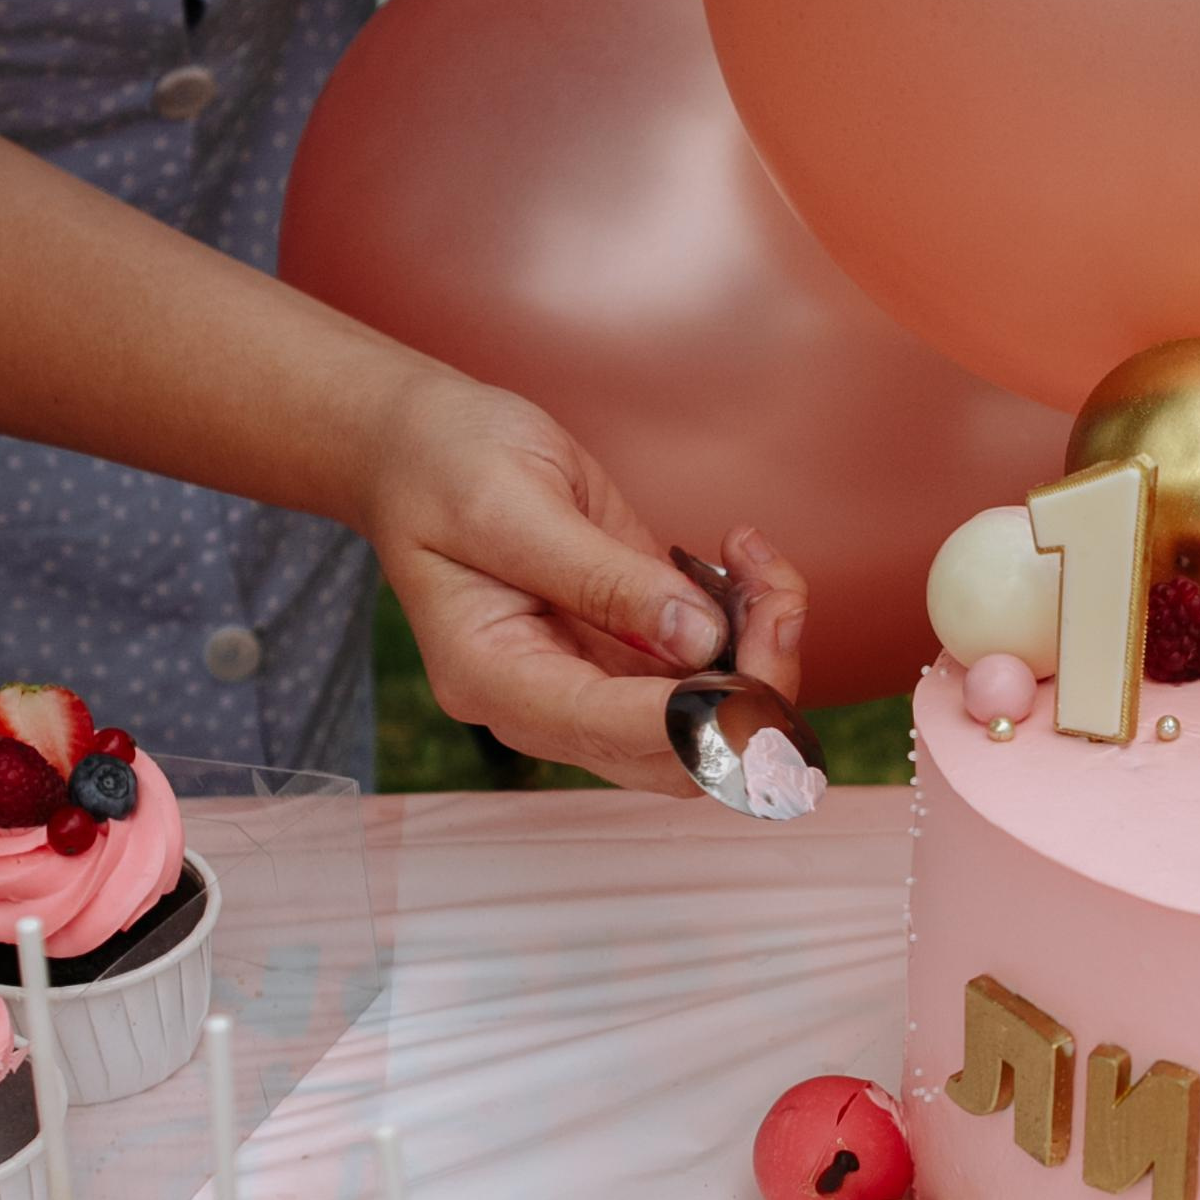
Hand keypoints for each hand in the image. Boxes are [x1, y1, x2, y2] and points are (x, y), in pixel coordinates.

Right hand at [360, 367, 808, 792]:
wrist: (423, 444)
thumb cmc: (444, 466)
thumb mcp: (510, 505)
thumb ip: (602, 578)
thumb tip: (698, 639)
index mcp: (496, 681)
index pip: (612, 731)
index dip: (697, 711)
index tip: (750, 651)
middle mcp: (550, 704)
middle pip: (683, 755)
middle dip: (752, 689)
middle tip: (776, 597)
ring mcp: (596, 684)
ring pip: (716, 720)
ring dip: (765, 653)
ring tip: (760, 561)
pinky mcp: (633, 650)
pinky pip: (715, 669)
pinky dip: (752, 622)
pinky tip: (743, 556)